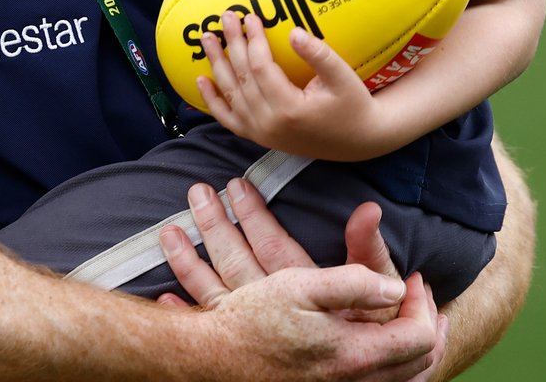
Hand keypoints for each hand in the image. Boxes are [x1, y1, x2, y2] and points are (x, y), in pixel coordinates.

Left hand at [159, 179, 446, 381]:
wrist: (372, 381)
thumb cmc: (377, 332)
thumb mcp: (380, 290)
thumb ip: (368, 249)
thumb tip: (368, 209)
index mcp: (306, 296)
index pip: (273, 247)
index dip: (253, 215)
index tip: (236, 184)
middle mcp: (276, 317)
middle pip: (237, 265)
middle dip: (215, 226)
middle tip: (197, 191)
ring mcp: (258, 336)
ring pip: (217, 293)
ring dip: (190, 264)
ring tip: (168, 231)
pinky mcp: (249, 347)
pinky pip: (210, 330)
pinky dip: (187, 313)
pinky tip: (165, 295)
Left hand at [198, 10, 391, 158]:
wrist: (360, 140)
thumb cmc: (353, 104)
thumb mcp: (342, 77)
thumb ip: (319, 55)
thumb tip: (293, 32)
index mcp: (290, 110)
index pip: (261, 68)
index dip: (253, 40)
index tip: (250, 16)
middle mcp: (270, 125)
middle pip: (242, 78)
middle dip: (232, 44)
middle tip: (225, 17)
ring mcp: (262, 134)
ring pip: (230, 95)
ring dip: (217, 65)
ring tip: (207, 38)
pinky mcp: (260, 137)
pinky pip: (228, 119)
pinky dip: (212, 101)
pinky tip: (201, 80)